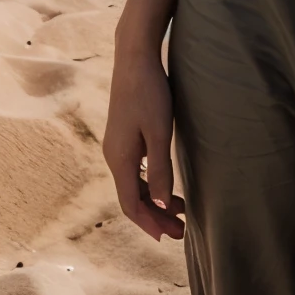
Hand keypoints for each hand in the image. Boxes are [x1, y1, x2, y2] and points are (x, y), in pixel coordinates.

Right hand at [103, 41, 185, 241]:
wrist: (134, 57)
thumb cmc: (149, 92)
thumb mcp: (158, 131)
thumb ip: (158, 168)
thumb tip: (159, 205)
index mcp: (119, 159)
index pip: (131, 204)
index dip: (149, 223)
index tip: (168, 237)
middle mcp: (114, 156)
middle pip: (132, 197)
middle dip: (155, 216)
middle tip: (180, 230)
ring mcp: (118, 145)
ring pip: (134, 184)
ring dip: (154, 200)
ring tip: (178, 210)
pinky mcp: (124, 134)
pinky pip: (135, 170)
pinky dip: (150, 183)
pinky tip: (164, 184)